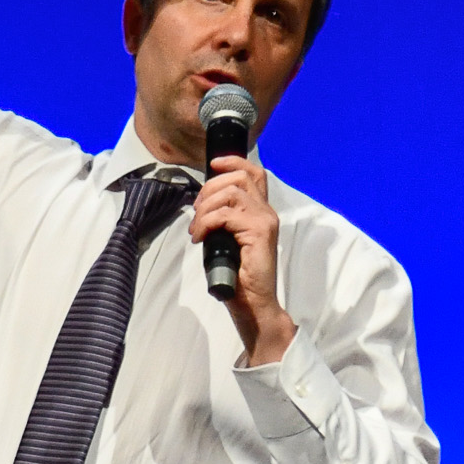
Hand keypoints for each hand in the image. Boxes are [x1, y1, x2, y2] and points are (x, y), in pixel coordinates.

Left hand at [191, 153, 293, 365]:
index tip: (213, 164)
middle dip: (209, 189)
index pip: (254, 173)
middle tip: (196, 212)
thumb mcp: (226, 239)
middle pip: (237, 178)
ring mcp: (264, 220)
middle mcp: (266, 211)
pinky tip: (200, 237)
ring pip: (230, 194)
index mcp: (261, 211)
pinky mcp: (258, 232)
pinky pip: (225, 215)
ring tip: (197, 228)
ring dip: (205, 207)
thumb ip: (222, 219)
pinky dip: (207, 222)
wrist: (254, 302)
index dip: (233, 161)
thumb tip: (202, 205)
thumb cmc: (238, 274)